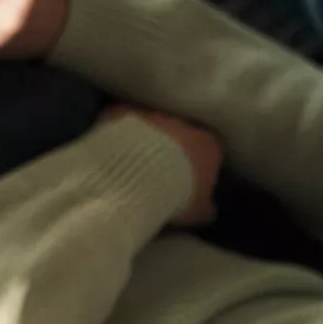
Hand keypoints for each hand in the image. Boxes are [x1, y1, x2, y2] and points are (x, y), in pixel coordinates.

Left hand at [98, 105, 222, 227]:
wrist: (135, 180)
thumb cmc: (174, 198)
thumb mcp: (197, 211)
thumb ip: (206, 207)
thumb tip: (208, 210)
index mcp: (207, 145)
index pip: (211, 149)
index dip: (201, 164)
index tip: (190, 178)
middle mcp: (183, 124)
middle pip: (181, 133)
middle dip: (172, 148)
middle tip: (158, 171)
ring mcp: (153, 114)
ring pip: (152, 124)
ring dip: (146, 139)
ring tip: (133, 162)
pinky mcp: (124, 112)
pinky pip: (123, 119)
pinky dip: (119, 130)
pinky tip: (111, 149)